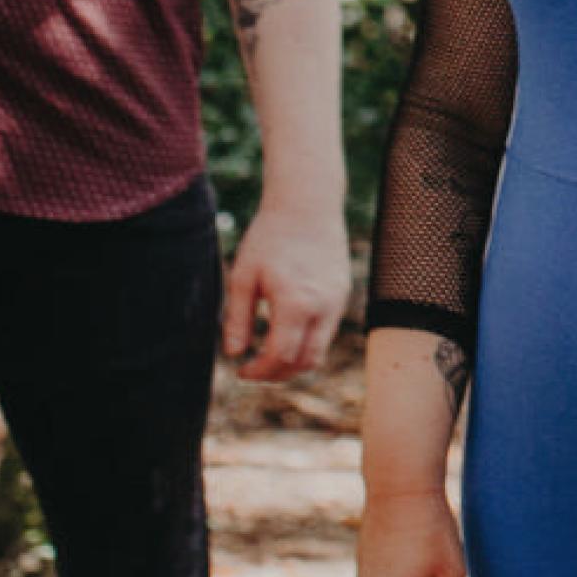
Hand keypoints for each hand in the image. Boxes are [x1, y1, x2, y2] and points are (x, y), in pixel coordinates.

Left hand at [222, 198, 348, 378]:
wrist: (307, 203)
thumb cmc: (270, 237)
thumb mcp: (243, 276)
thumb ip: (238, 319)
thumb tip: (234, 354)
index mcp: (296, 303)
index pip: (280, 356)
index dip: (258, 372)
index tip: (241, 371)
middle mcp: (323, 306)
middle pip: (305, 362)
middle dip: (278, 374)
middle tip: (255, 370)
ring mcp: (337, 300)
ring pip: (320, 350)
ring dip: (295, 361)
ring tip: (270, 355)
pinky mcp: (343, 293)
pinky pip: (327, 330)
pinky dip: (307, 341)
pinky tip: (287, 331)